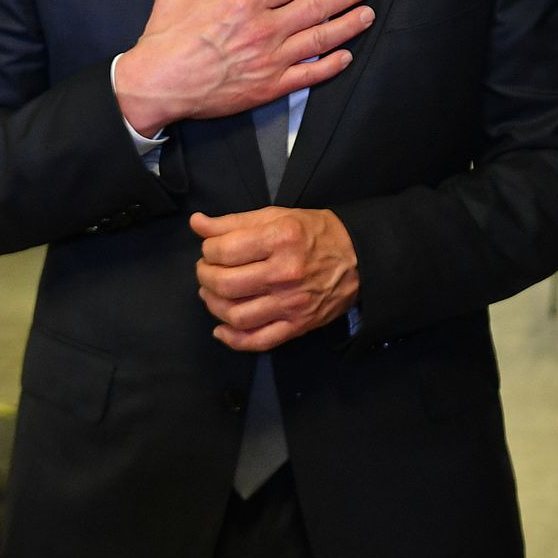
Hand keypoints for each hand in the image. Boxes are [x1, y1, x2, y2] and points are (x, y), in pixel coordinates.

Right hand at [115, 0, 375, 135]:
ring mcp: (270, 60)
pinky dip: (331, 66)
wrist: (155, 86)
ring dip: (347, 25)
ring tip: (367, 15)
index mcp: (245, 3)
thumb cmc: (164, 40)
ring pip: (320, 39)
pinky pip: (309, 75)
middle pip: (316, 8)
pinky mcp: (269, 88)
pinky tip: (346, 56)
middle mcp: (264, 29)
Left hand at [192, 207, 359, 351]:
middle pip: (225, 284)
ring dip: (213, 305)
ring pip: (235, 315)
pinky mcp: (298, 325)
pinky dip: (233, 339)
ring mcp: (292, 303)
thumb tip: (197, 224)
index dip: (208, 250)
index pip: (223, 251)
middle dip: (205, 277)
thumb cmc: (316, 233)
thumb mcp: (278, 216)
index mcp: (281, 239)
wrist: (360, 258)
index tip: (211, 249)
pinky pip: (258, 340)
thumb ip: (234, 222)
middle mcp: (286, 273)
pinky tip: (222, 328)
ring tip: (213, 293)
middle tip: (207, 270)